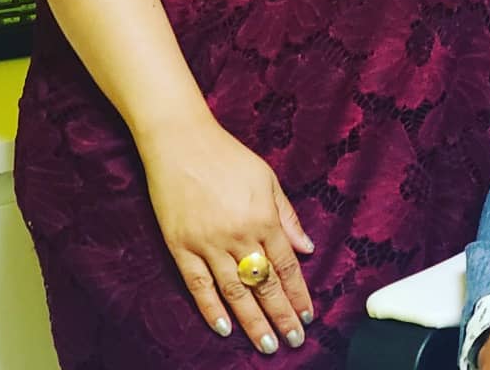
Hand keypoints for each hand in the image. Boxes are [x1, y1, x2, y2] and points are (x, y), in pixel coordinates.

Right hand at [138, 112, 314, 353]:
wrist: (181, 143)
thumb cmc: (228, 157)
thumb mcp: (267, 178)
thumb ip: (287, 216)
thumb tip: (307, 249)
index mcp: (263, 217)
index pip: (286, 266)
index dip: (299, 294)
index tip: (308, 316)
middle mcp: (238, 236)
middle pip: (264, 285)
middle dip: (281, 316)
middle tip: (294, 341)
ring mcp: (208, 244)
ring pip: (234, 293)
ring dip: (252, 322)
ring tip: (267, 345)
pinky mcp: (181, 247)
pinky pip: (198, 286)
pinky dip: (211, 310)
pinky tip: (224, 329)